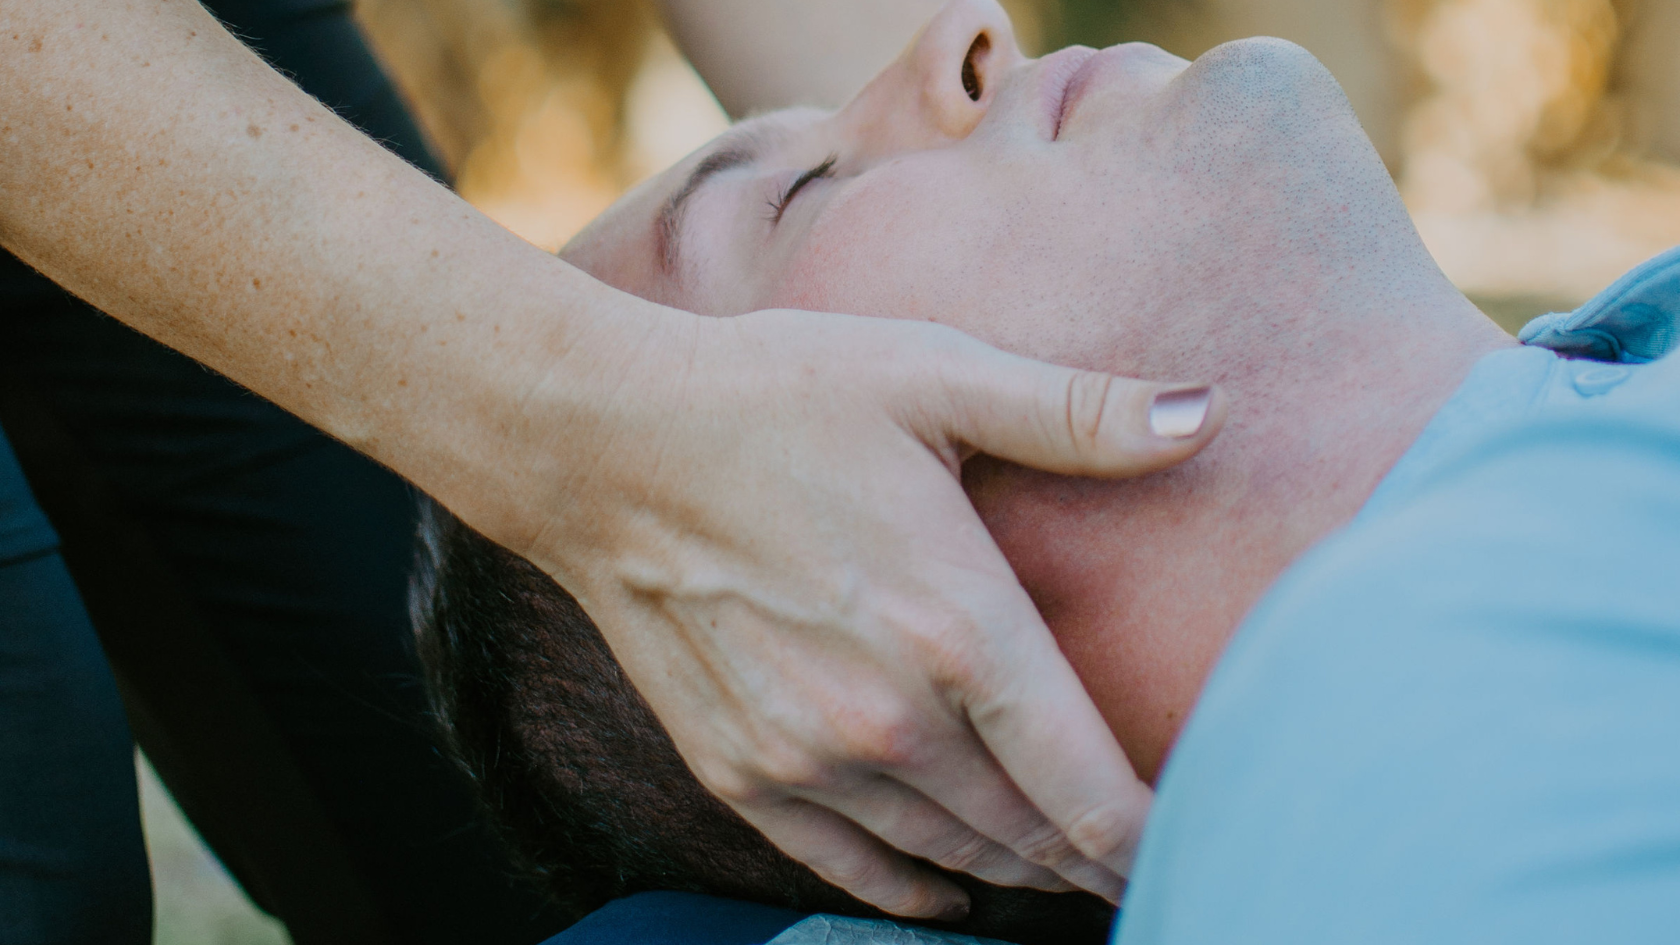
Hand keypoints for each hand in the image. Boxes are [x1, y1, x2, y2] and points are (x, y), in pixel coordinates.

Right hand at [515, 306, 1224, 918]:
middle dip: (1099, 859)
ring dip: (1018, 872)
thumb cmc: (774, 396)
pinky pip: (847, 866)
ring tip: (1065, 869)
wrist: (601, 442)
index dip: (1156, 837)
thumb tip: (1208, 414)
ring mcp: (806, 756)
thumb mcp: (932, 373)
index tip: (1201, 838)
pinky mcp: (740, 769)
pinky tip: (947, 892)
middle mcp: (887, 717)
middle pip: (1030, 836)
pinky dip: (911, 891)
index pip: (1091, 788)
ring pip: (950, 857)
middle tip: (1149, 858)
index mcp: (957, 627)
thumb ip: (1077, 413)